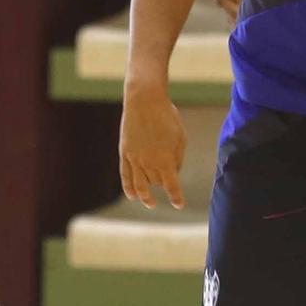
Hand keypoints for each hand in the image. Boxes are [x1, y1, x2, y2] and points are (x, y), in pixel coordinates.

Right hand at [120, 84, 186, 209]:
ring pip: (140, 184)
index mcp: (165, 159)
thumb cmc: (167, 117)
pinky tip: (132, 195)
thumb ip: (177, 158)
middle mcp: (148, 163)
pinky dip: (128, 187)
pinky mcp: (124, 153)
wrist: (144, 101)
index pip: (171, 186)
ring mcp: (134, 159)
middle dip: (163, 182)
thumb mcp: (180, 137)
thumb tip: (172, 172)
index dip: (176, 197)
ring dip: (146, 196)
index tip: (179, 205)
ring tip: (150, 203)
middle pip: (157, 182)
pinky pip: (125, 175)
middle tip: (168, 177)